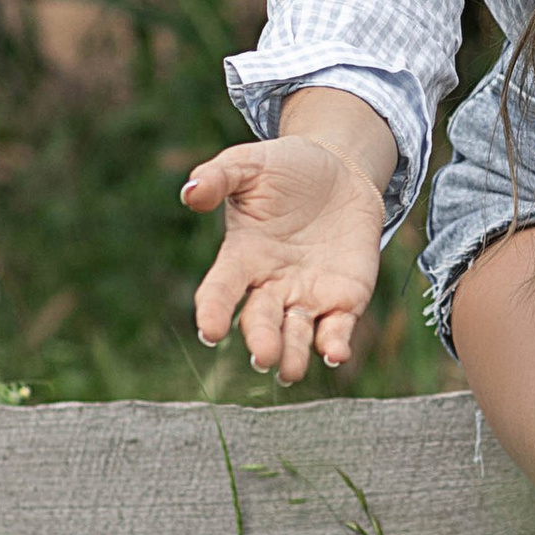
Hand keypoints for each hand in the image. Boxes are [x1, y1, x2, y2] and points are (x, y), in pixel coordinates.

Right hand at [183, 134, 382, 382]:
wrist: (342, 169)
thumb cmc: (289, 168)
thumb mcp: (252, 163)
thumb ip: (221, 176)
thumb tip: (190, 191)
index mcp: (242, 256)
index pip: (220, 290)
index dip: (213, 311)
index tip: (210, 330)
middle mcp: (271, 285)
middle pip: (260, 321)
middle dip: (261, 340)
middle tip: (263, 355)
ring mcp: (307, 296)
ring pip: (295, 336)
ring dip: (293, 355)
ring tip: (289, 371)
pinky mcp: (344, 298)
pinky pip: (337, 328)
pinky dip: (335, 344)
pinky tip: (336, 353)